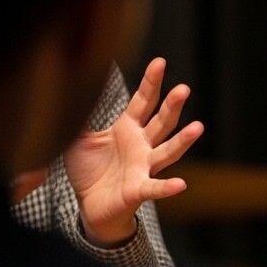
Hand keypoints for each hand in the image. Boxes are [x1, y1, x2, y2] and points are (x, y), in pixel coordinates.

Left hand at [64, 57, 202, 245]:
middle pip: (161, 122)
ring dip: (183, 141)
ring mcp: (144, 167)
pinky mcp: (138, 189)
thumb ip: (79, 117)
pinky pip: (155, 188)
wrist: (92, 205)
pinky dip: (167, 187)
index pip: (144, 101)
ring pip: (167, 151)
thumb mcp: (78, 138)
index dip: (152, 82)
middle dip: (173, 105)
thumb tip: (69, 89)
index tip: (161, 62)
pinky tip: (180, 184)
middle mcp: (142, 145)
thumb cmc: (90, 170)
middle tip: (184, 88)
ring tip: (198, 127)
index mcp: (129, 129)